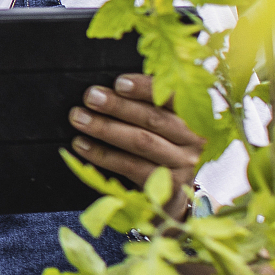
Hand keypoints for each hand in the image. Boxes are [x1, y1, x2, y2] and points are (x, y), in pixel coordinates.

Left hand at [68, 73, 203, 217]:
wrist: (174, 190)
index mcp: (196, 115)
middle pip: (153, 119)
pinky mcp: (168, 185)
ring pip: (141, 142)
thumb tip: (108, 87)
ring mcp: (184, 163)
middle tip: (91, 97)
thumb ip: (146, 102)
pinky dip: (103, 154)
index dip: (146, 89)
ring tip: (79, 118)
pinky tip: (81, 145)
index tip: (119, 83)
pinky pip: (131, 166)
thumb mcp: (163, 120)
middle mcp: (195, 139)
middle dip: (118, 106)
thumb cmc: (162, 142)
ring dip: (106, 128)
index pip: (173, 96)